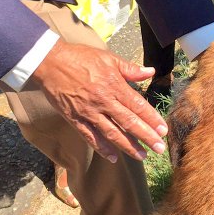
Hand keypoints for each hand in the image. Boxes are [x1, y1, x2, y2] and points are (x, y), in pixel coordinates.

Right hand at [30, 40, 167, 162]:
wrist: (50, 62)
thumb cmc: (80, 57)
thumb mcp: (108, 58)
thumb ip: (130, 68)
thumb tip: (150, 71)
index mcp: (114, 85)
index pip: (138, 105)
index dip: (151, 119)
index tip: (163, 130)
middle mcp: (104, 101)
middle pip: (129, 122)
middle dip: (146, 136)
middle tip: (160, 148)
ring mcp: (89, 112)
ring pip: (112, 133)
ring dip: (128, 146)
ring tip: (142, 156)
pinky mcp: (75, 119)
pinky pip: (90, 136)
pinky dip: (102, 148)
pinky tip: (113, 157)